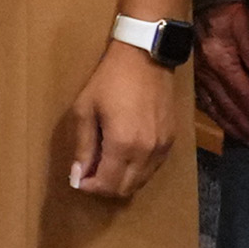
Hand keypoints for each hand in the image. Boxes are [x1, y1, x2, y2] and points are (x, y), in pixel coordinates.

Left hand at [64, 46, 186, 204]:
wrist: (145, 57)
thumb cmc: (110, 80)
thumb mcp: (85, 110)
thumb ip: (83, 147)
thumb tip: (77, 176)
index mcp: (123, 144)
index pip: (107, 185)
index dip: (90, 187)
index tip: (78, 179)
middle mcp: (147, 151)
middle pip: (125, 190)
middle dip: (104, 188)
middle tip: (89, 174)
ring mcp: (162, 147)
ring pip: (141, 182)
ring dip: (121, 181)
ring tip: (104, 165)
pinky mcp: (171, 140)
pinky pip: (153, 169)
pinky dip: (136, 171)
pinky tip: (123, 157)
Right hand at [194, 0, 248, 147]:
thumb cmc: (224, 6)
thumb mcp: (244, 22)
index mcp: (222, 61)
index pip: (244, 95)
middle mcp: (208, 73)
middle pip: (231, 108)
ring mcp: (199, 75)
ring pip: (217, 108)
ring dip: (234, 128)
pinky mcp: (194, 73)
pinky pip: (206, 101)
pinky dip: (218, 117)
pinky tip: (226, 124)